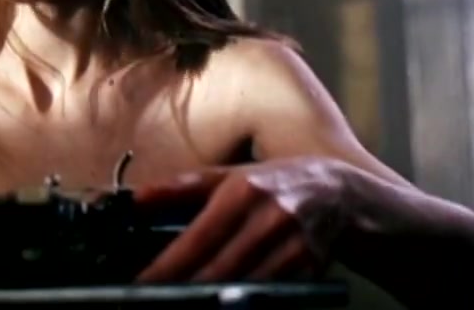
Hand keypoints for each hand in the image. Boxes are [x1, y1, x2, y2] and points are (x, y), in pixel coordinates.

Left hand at [133, 157, 355, 282]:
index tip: (140, 284)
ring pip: (244, 289)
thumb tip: (134, 199)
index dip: (166, 267)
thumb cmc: (270, 183)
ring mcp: (294, 250)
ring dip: (212, 302)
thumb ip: (180, 188)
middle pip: (219, 271)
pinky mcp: (310, 272)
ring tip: (180, 303)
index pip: (196, 240)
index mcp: (242, 193)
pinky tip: (222, 304)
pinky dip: (244, 302)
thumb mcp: (227, 175)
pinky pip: (270, 296)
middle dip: (183, 291)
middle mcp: (269, 221)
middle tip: (152, 300)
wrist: (339, 193)